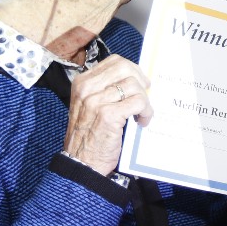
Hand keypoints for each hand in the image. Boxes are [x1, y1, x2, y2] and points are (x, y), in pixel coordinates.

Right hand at [62, 55, 151, 175]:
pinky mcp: (108, 114)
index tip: (140, 83)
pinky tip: (142, 122)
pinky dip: (146, 112)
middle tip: (144, 96)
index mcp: (82, 83)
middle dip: (141, 81)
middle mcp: (87, 89)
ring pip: (134, 85)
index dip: (132, 70)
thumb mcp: (89, 106)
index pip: (114, 62)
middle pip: (125, 68)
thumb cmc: (88, 137)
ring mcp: (96, 101)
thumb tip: (135, 79)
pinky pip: (138, 102)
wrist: (80, 163)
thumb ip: (105, 90)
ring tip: (141, 115)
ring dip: (145, 101)